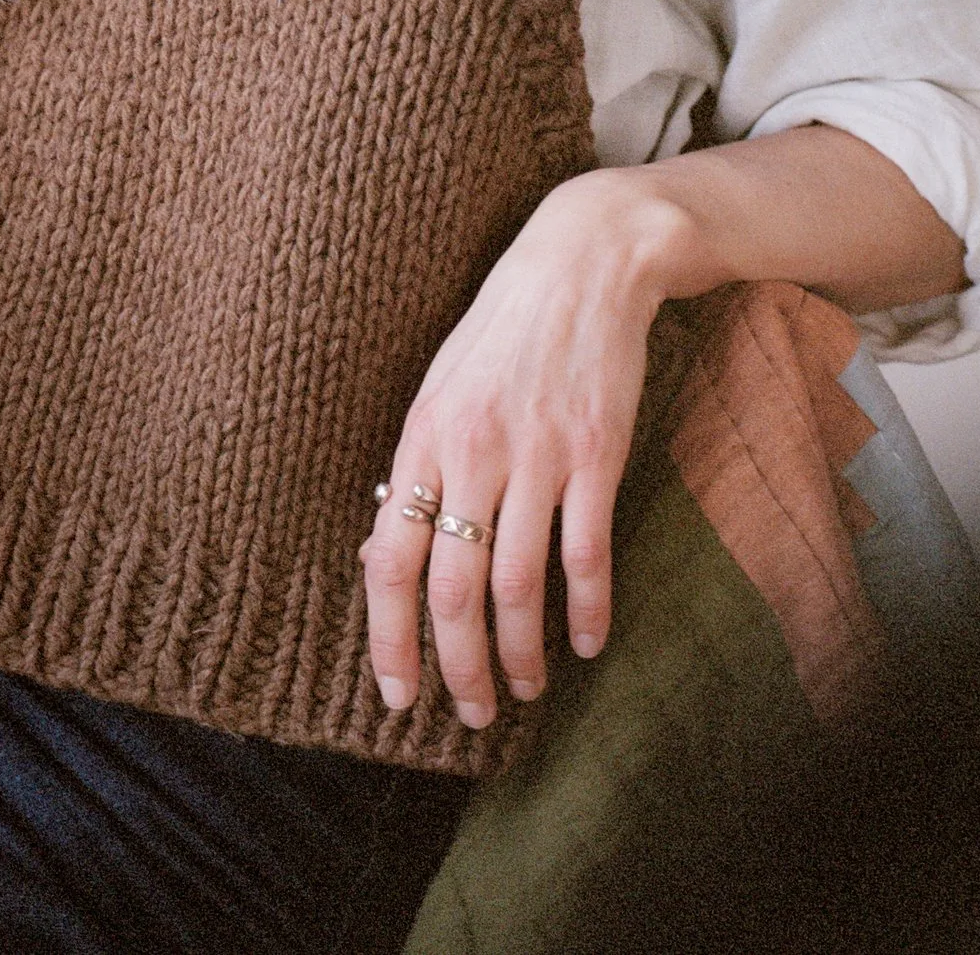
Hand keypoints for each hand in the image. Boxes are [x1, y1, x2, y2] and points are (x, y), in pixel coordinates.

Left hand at [361, 169, 675, 727]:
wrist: (580, 264)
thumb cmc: (501, 331)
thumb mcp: (437, 389)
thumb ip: (415, 469)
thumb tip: (382, 549)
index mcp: (421, 437)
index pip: (390, 559)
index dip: (389, 636)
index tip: (396, 693)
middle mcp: (471, 452)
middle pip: (452, 589)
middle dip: (457, 667)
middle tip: (470, 714)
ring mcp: (537, 455)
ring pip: (518, 586)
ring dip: (521, 654)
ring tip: (526, 690)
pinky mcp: (597, 454)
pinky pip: (586, 554)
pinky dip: (588, 610)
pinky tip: (588, 643)